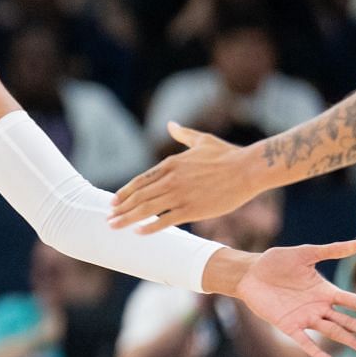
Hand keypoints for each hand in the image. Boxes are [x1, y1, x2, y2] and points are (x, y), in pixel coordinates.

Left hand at [110, 123, 256, 230]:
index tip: (113, 201)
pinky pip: (165, 220)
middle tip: (108, 218)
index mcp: (171, 164)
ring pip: (146, 209)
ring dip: (128, 219)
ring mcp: (180, 195)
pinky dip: (150, 227)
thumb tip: (171, 124)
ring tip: (114, 226)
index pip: (141, 181)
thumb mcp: (201, 140)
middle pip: (139, 197)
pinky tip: (138, 232)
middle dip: (121, 208)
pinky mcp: (192, 209)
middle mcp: (171, 179)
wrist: (247, 169)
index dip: (125, 192)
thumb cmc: (226, 154)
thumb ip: (182, 134)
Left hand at [231, 241, 355, 356]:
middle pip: (346, 321)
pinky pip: (304, 341)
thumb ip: (332, 250)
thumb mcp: (306, 253)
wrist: (250, 273)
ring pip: (332, 332)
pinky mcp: (288, 326)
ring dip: (349, 340)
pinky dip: (315, 351)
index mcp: (325, 291)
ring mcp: (304, 318)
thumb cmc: (277, 262)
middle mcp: (318, 307)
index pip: (352, 300)